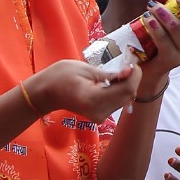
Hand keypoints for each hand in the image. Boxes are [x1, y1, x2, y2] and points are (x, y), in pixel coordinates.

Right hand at [26, 59, 140, 119]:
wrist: (45, 94)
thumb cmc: (60, 76)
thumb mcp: (85, 69)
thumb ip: (109, 74)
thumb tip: (130, 71)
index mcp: (94, 99)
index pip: (127, 89)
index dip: (134, 75)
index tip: (131, 62)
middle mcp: (99, 112)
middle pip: (128, 95)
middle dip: (132, 79)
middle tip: (126, 64)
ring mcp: (99, 117)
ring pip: (125, 99)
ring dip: (127, 85)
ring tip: (118, 72)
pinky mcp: (100, 117)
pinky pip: (117, 102)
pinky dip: (120, 91)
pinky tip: (112, 82)